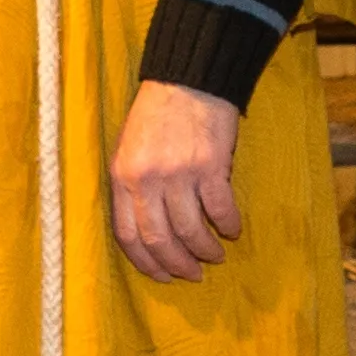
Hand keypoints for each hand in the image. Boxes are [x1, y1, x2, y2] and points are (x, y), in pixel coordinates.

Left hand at [108, 80, 247, 281]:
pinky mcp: (210, 166)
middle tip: (193, 274)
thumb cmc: (157, 115)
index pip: (128, 235)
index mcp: (123, 177)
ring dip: (205, 250)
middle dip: (178, 264)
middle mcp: (147, 179)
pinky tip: (232, 229)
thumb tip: (147, 232)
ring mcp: (179, 173)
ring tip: (215, 255)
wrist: (188, 79)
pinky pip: (220, 208)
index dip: (147, 263)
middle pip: (160, 239)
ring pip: (191, 230)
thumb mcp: (128, 150)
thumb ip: (131, 188)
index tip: (163, 275)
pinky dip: (228, 224)